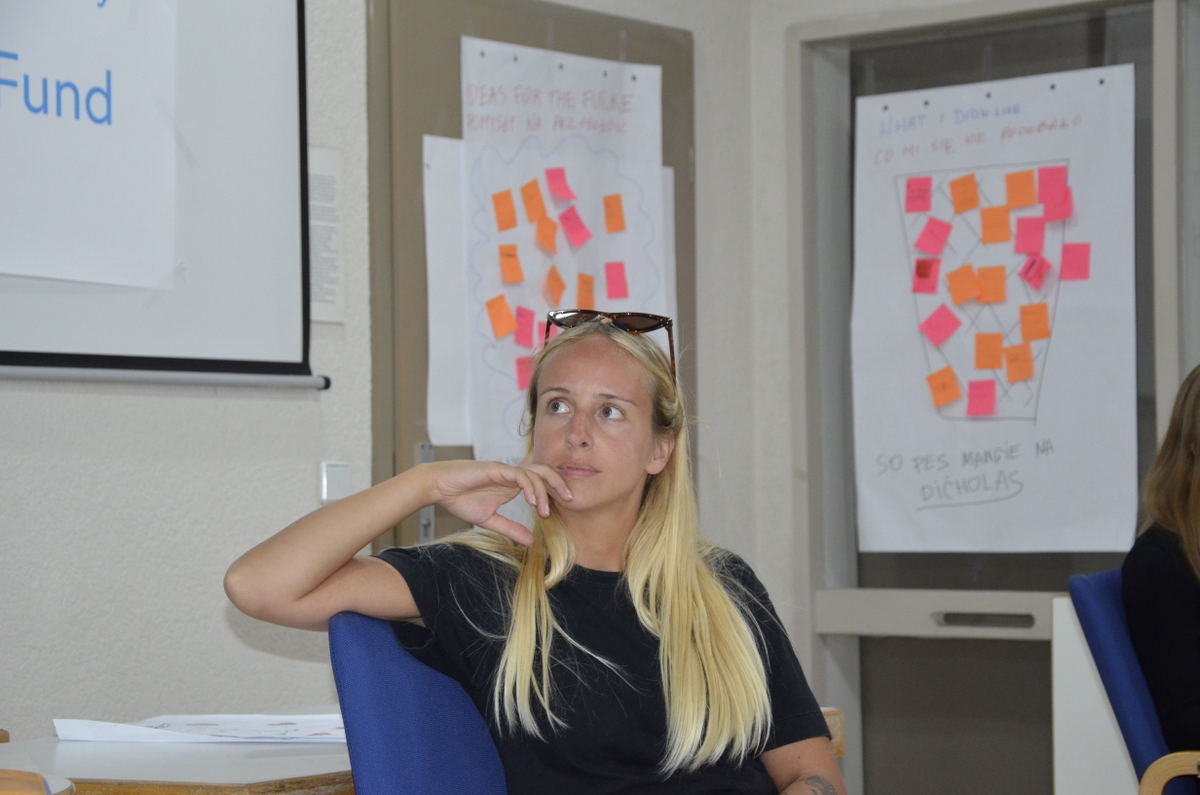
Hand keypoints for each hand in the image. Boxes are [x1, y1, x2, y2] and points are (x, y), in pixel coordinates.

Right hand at [426, 458, 571, 545]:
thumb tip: (531, 542)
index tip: (561, 511)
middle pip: (545, 472)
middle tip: (570, 500)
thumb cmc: (460, 499)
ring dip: (545, 491)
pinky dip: (530, 487)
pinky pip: (520, 475)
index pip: (541, 483)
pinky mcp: (497, 469)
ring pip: (536, 473)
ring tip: (545, 511)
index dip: (554, 493)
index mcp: (513, 485)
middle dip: (560, 484)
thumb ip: (510, 529)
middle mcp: (513, 476)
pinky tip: (532, 502)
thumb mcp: (490, 520)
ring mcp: (506, 471)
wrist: (439, 487)